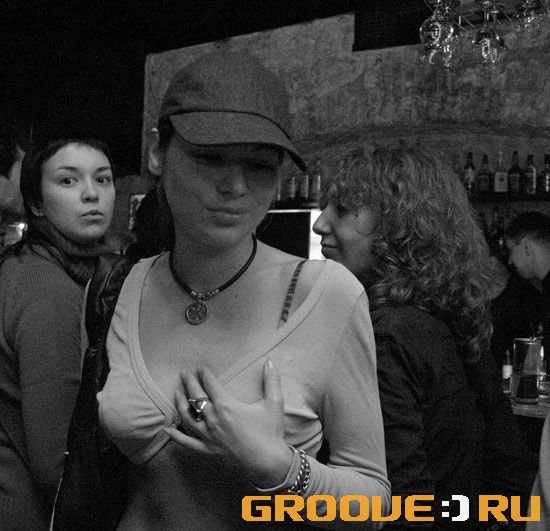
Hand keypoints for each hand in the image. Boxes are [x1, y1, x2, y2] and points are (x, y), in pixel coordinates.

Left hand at [165, 359, 293, 487]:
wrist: (267, 463)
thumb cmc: (270, 432)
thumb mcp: (274, 403)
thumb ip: (272, 380)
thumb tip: (270, 361)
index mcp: (226, 406)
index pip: (211, 384)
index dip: (204, 374)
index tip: (200, 367)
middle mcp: (213, 419)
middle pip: (196, 397)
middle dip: (189, 383)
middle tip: (184, 373)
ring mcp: (207, 436)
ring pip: (187, 417)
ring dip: (180, 403)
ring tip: (177, 393)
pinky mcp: (207, 450)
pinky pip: (186, 442)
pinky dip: (176, 435)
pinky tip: (168, 429)